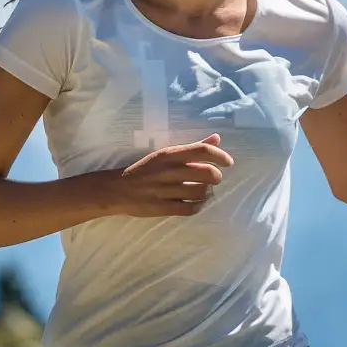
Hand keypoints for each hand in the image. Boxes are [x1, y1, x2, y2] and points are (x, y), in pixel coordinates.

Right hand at [113, 133, 234, 216]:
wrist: (118, 189)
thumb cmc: (145, 170)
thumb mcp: (166, 154)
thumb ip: (193, 147)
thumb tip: (217, 138)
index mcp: (169, 154)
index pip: (201, 150)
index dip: (220, 155)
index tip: (228, 162)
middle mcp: (168, 170)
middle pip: (207, 173)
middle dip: (216, 177)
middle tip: (214, 179)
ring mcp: (165, 190)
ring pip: (201, 191)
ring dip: (207, 192)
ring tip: (203, 191)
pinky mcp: (163, 207)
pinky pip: (190, 208)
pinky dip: (198, 206)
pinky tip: (196, 203)